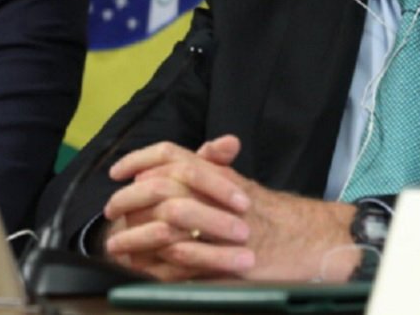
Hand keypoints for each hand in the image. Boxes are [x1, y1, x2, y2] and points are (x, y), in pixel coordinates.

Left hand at [104, 135, 361, 280]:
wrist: (308, 239)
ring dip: (137, 235)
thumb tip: (165, 166)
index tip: (117, 171)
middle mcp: (217, 193)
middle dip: (129, 200)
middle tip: (111, 210)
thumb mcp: (236, 184)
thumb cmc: (270, 213)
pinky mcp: (225, 259)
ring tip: (116, 245)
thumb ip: (206, 169)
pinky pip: (186, 261)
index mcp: (216, 171)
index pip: (170, 153)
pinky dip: (160, 264)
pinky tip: (143, 267)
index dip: (139, 158)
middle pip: (162, 188)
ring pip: (168, 225)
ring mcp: (220, 226)